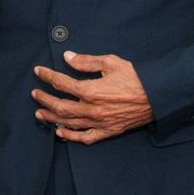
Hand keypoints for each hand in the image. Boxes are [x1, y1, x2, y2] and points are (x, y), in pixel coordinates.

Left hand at [32, 51, 154, 143]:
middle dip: (44, 99)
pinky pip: (86, 137)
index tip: (39, 71)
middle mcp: (92, 109)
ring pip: (69, 123)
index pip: (61, 83)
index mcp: (91, 90)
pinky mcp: (109, 131)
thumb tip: (67, 57)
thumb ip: (86, 61)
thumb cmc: (136, 78)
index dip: (47, 76)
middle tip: (35, 94)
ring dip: (52, 118)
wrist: (158, 96)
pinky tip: (61, 133)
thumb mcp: (110, 62)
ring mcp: (100, 122)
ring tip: (40, 113)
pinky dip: (71, 136)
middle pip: (60, 106)